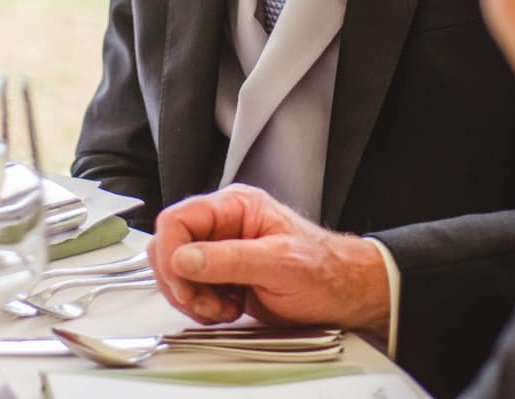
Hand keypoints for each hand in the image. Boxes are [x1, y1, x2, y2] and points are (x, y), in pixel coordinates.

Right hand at [150, 184, 391, 335]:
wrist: (344, 294)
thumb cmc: (325, 271)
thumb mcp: (279, 263)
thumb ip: (230, 259)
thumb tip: (184, 258)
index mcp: (235, 206)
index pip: (178, 220)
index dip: (171, 253)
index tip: (182, 282)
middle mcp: (223, 226)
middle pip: (170, 248)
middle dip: (181, 281)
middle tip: (204, 302)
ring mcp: (221, 252)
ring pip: (177, 273)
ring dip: (193, 298)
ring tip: (224, 307)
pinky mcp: (223, 278)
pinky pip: (192, 292)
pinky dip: (203, 308)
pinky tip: (230, 309)